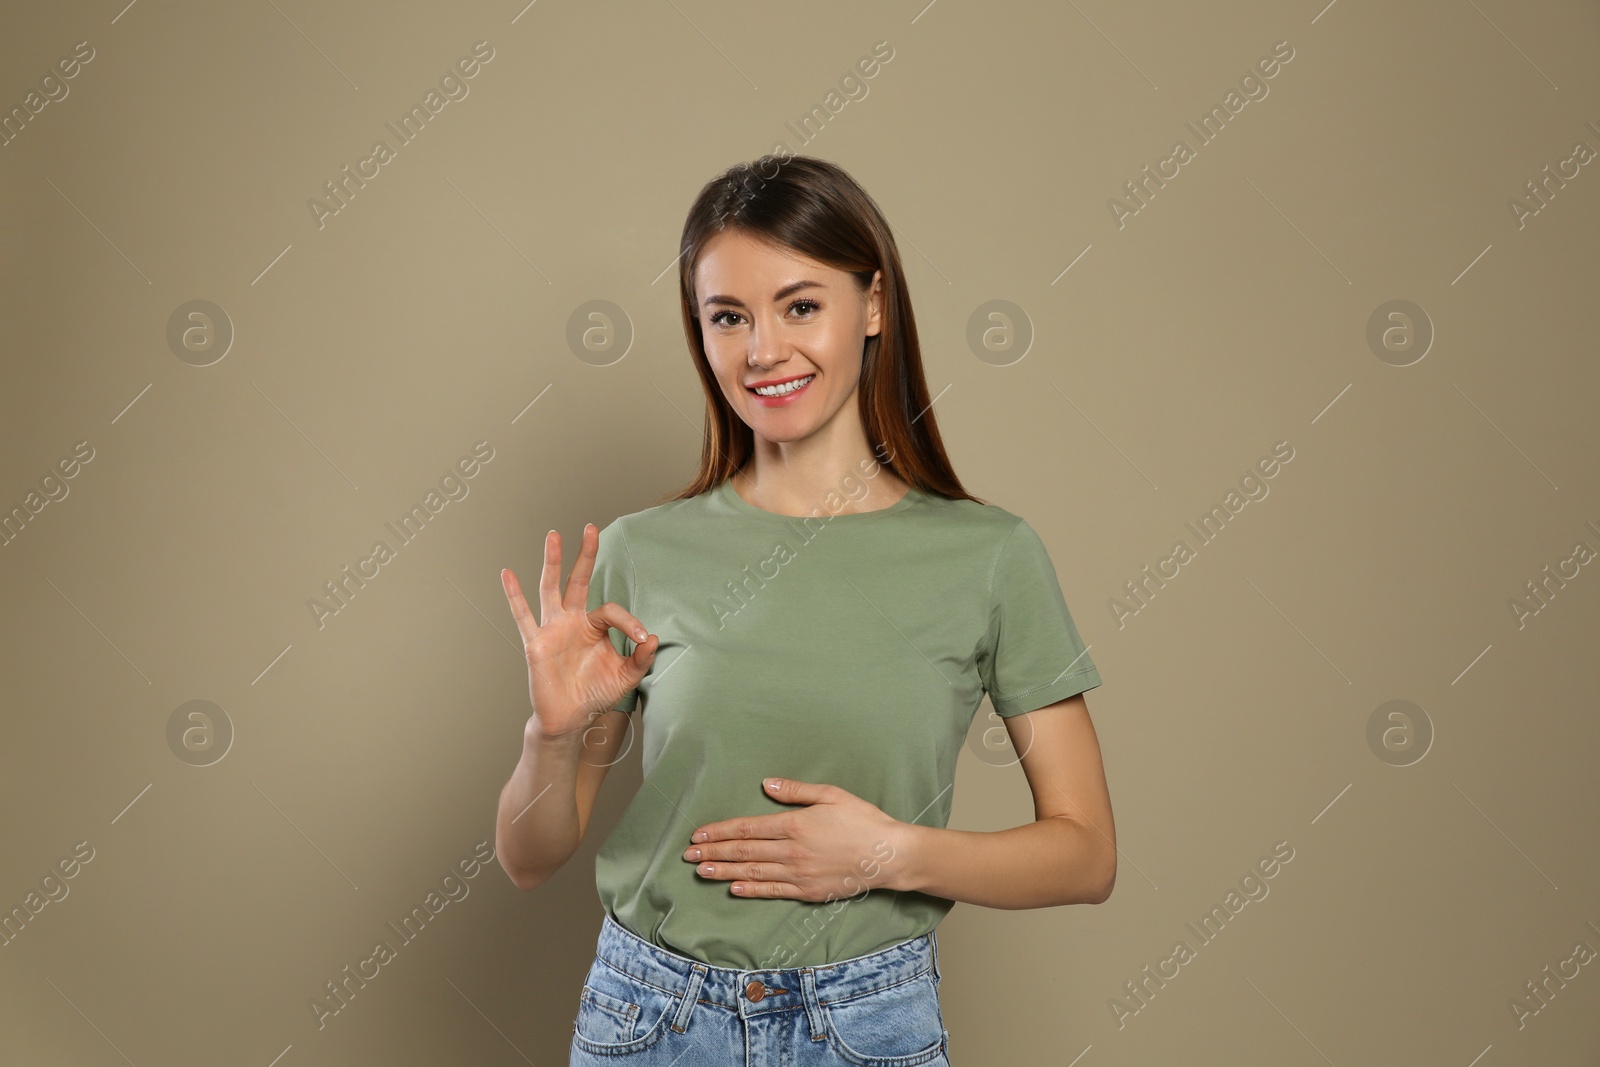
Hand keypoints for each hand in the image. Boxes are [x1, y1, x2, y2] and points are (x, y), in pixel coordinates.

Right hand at [502, 524, 656, 739]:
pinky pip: (523, 616)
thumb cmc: (595, 693)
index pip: (612, 611)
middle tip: (591, 528)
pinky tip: (507, 574)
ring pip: (551, 588)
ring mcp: (552, 629)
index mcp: (594, 626)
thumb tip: (654, 638)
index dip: (630, 622)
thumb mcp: (626, 677)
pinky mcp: (535, 643)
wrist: (570, 719)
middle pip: (579, 580)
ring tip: (554, 535)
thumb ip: (641, 658)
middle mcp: (572, 621)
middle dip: (586, 555)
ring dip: (552, 562)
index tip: (641, 639)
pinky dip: (514, 595)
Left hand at [683, 778, 908, 901]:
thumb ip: (797, 791)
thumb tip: (768, 785)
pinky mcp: (808, 891)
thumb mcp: (832, 795)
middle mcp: (792, 851)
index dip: (720, 832)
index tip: (699, 835)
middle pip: (744, 851)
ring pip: (753, 872)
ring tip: (702, 872)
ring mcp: (799, 873)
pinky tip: (734, 888)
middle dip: (714, 853)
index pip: (748, 828)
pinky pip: (773, 891)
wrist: (888, 855)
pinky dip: (751, 890)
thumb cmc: (862, 820)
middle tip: (689, 856)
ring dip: (724, 872)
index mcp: (795, 824)